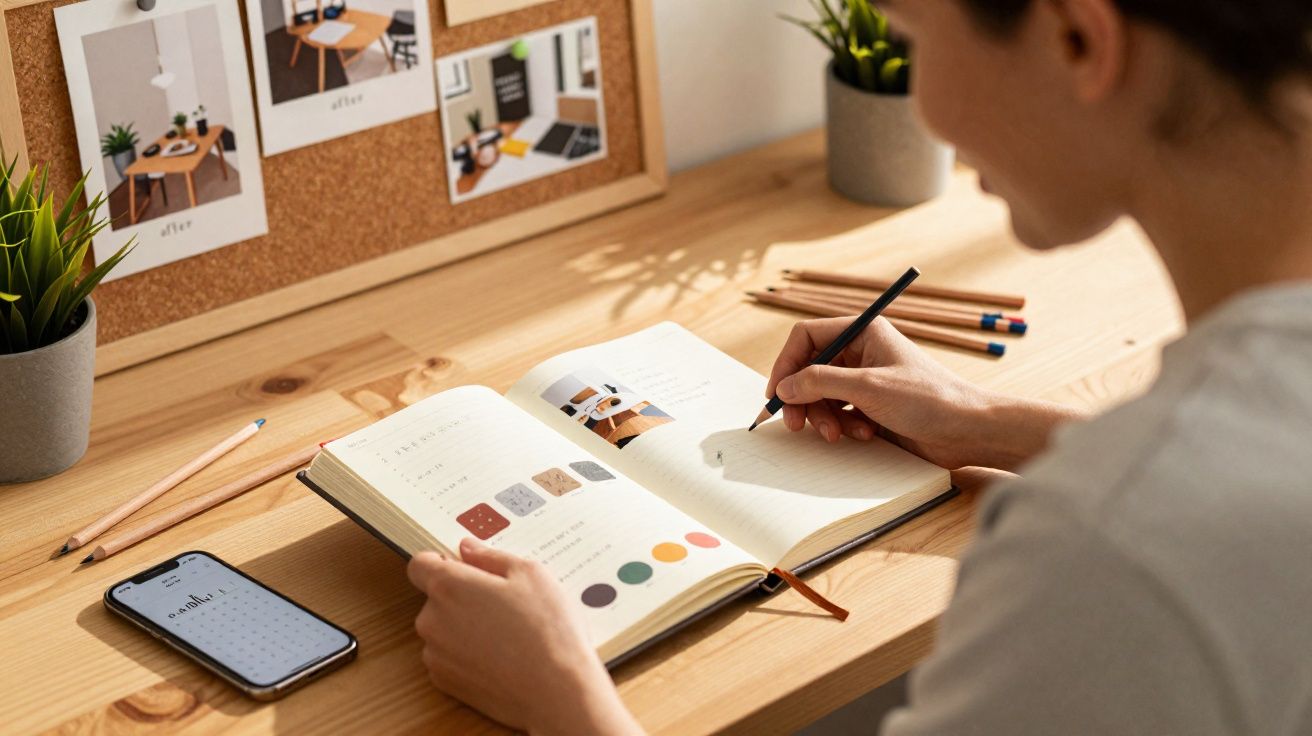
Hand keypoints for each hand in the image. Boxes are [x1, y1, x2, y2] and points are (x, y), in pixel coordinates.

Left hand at [407, 539, 640, 735]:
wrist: (556, 691)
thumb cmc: (547, 629)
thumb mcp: (530, 574)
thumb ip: (491, 557)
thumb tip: (467, 548)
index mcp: (449, 586)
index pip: (420, 564)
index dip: (440, 562)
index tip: (462, 567)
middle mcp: (432, 619)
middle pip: (436, 598)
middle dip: (462, 596)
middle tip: (501, 603)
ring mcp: (435, 654)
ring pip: (443, 628)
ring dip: (464, 626)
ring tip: (506, 633)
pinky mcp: (444, 682)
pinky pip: (448, 657)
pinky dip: (466, 654)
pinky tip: (499, 656)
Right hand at [765, 317, 1084, 470]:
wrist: (968, 431)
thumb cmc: (929, 400)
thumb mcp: (868, 388)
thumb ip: (820, 383)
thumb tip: (784, 386)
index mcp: (863, 332)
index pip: (807, 337)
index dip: (786, 364)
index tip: (777, 394)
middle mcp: (861, 351)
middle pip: (809, 369)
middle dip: (803, 398)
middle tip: (797, 425)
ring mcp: (865, 379)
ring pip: (821, 395)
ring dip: (824, 417)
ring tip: (840, 434)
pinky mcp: (871, 405)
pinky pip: (838, 412)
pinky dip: (843, 425)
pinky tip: (864, 434)